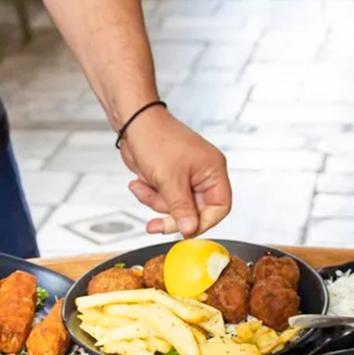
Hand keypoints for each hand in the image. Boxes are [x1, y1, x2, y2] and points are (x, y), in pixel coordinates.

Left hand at [118, 108, 230, 237]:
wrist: (133, 124)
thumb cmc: (155, 138)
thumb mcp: (170, 180)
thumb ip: (182, 209)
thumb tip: (190, 229)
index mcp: (213, 170)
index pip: (220, 207)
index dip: (204, 222)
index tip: (186, 230)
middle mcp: (203, 175)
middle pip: (195, 212)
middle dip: (171, 215)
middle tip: (155, 225)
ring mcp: (186, 178)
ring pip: (176, 208)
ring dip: (156, 202)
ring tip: (143, 187)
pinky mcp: (170, 179)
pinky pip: (164, 199)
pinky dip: (150, 195)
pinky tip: (139, 184)